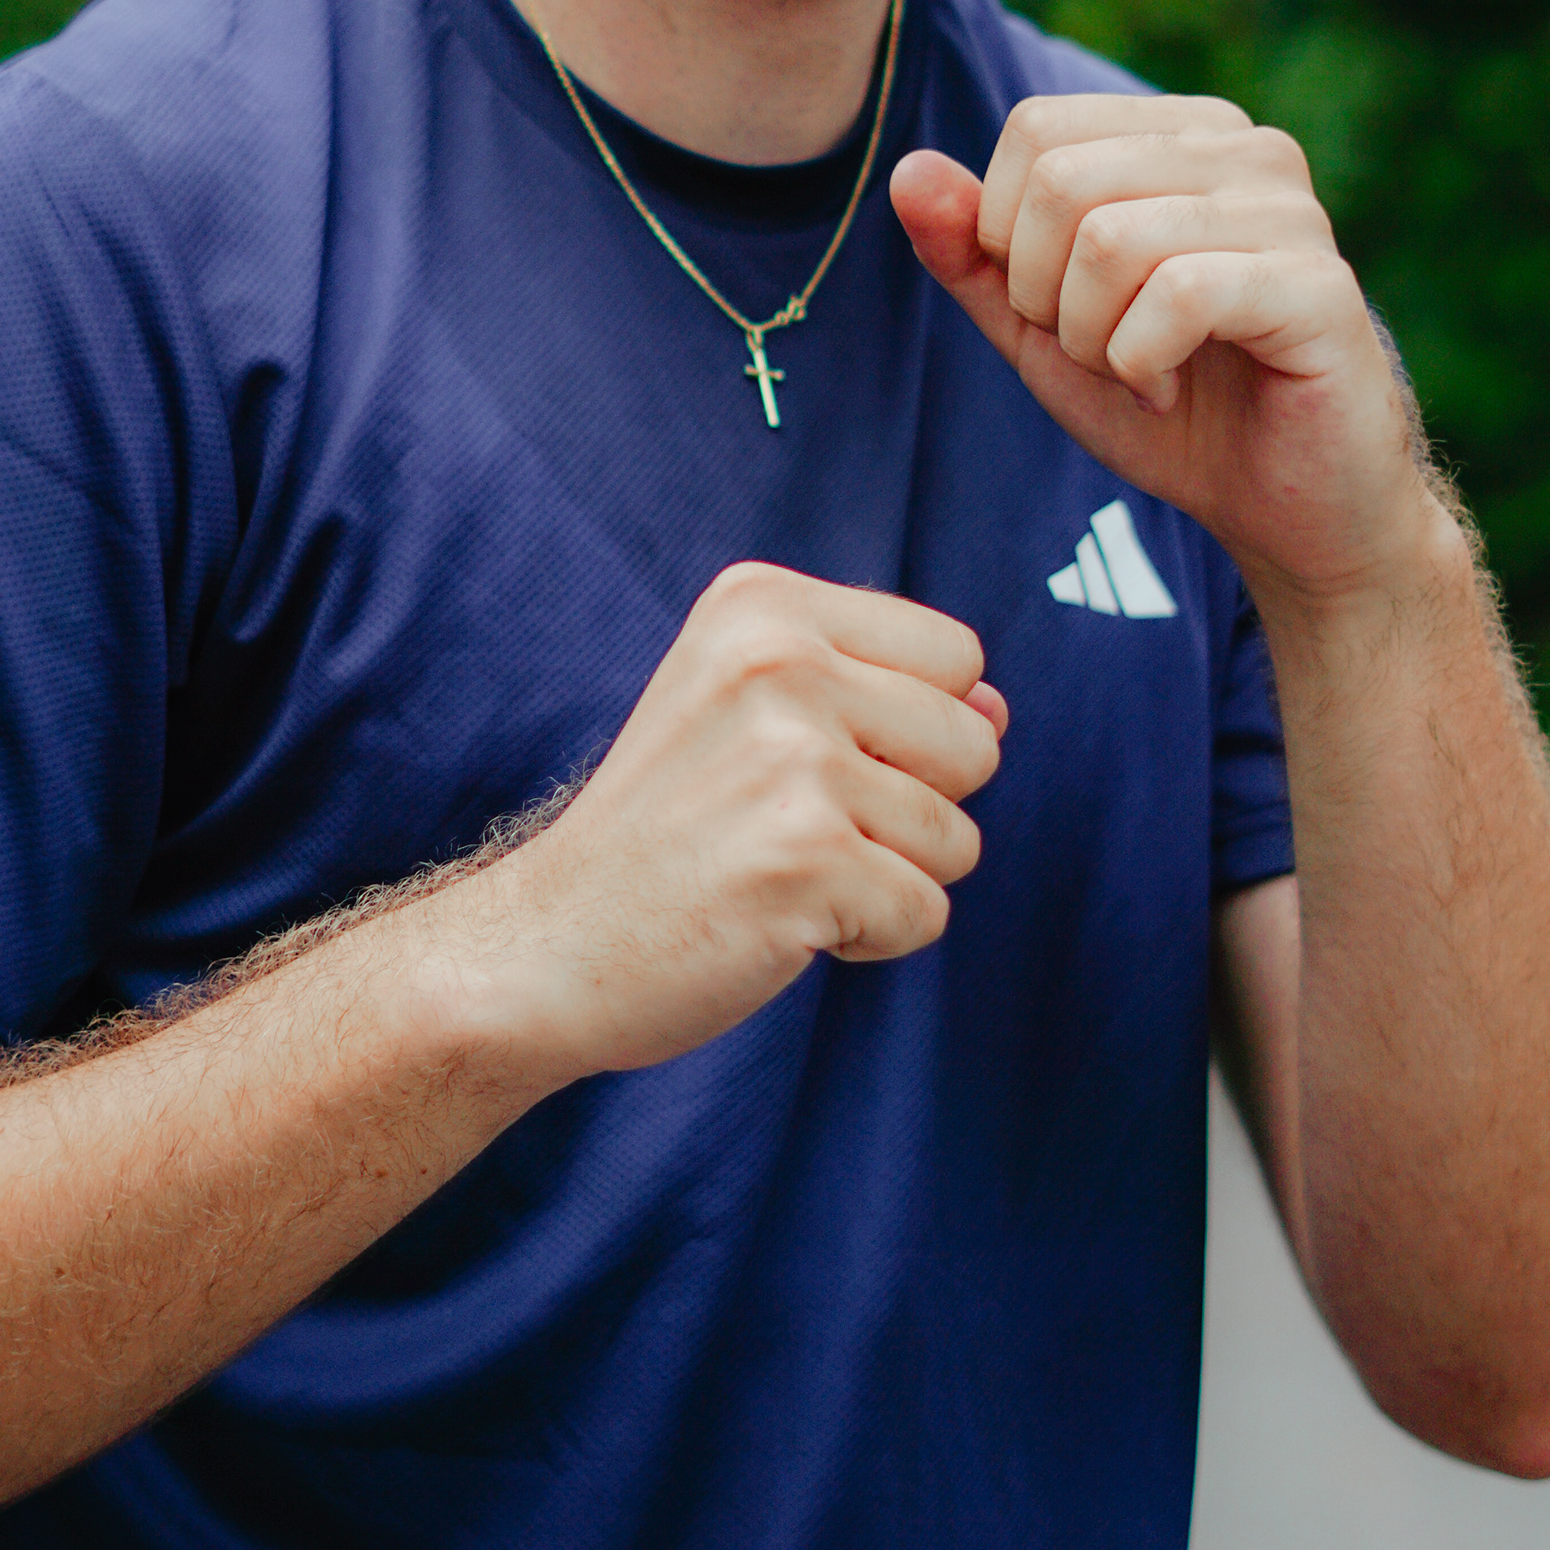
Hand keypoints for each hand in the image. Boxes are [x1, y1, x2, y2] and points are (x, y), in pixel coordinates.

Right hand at [482, 565, 1004, 1076]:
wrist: (551, 943)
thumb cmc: (668, 830)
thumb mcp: (753, 715)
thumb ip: (883, 696)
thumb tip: (998, 711)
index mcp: (763, 606)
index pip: (956, 654)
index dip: (910, 730)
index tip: (806, 762)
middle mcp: (778, 662)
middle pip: (975, 743)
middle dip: (912, 808)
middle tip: (791, 828)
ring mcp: (792, 761)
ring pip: (957, 837)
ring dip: (886, 879)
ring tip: (781, 873)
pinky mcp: (808, 861)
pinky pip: (926, 912)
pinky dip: (868, 940)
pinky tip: (780, 923)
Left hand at [891, 95, 1435, 605]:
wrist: (1286, 511)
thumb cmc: (1169, 409)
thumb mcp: (1039, 332)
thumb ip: (972, 254)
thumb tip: (908, 171)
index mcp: (1182, 133)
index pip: (1036, 130)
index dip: (1008, 237)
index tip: (1061, 308)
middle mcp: (1245, 148)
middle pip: (1062, 182)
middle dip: (1046, 296)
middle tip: (1102, 353)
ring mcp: (1290, 210)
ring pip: (1110, 238)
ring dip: (1094, 339)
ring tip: (1142, 375)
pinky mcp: (1317, 285)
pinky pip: (1177, 295)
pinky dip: (1141, 364)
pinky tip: (1170, 393)